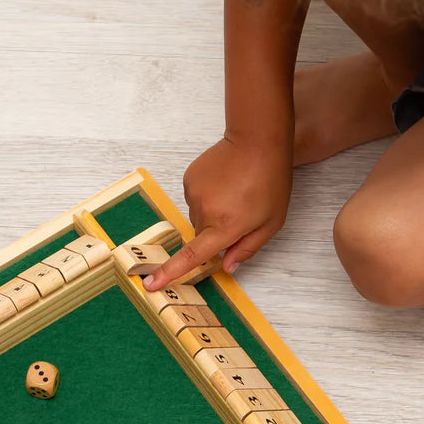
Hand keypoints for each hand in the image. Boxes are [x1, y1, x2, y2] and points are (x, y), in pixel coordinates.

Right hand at [143, 134, 291, 289]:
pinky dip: (206, 195)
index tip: (152, 283)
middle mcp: (205, 212)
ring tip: (233, 193)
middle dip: (215, 231)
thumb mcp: (271, 222)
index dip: (170, 272)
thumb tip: (226, 267)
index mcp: (225, 226)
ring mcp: (194, 193)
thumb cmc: (270, 181)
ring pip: (197, 216)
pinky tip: (223, 183)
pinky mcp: (189, 179)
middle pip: (200, 236)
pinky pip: (194, 197)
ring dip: (212, 212)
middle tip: (239, 211)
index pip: (192, 256)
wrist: (257, 140)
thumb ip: (247, 248)